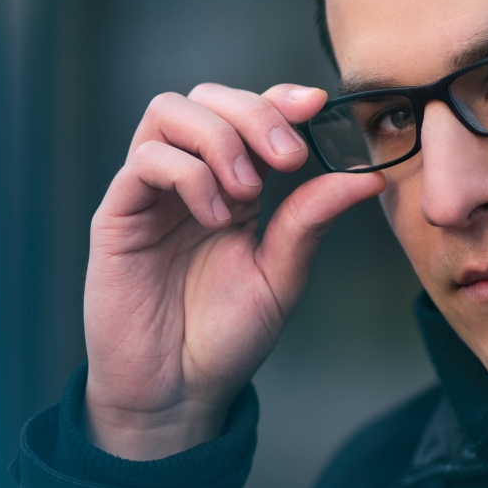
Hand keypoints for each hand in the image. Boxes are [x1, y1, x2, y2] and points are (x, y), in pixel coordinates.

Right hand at [82, 83, 385, 459]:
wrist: (179, 391)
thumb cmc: (228, 335)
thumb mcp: (284, 272)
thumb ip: (313, 218)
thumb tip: (370, 176)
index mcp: (236, 186)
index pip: (250, 113)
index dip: (280, 97)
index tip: (316, 105)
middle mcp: (192, 178)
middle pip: (208, 97)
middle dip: (254, 112)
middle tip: (287, 159)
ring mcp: (151, 193)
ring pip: (169, 112)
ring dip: (220, 139)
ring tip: (248, 193)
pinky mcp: (118, 215)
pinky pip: (144, 160)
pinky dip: (188, 172)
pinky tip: (215, 215)